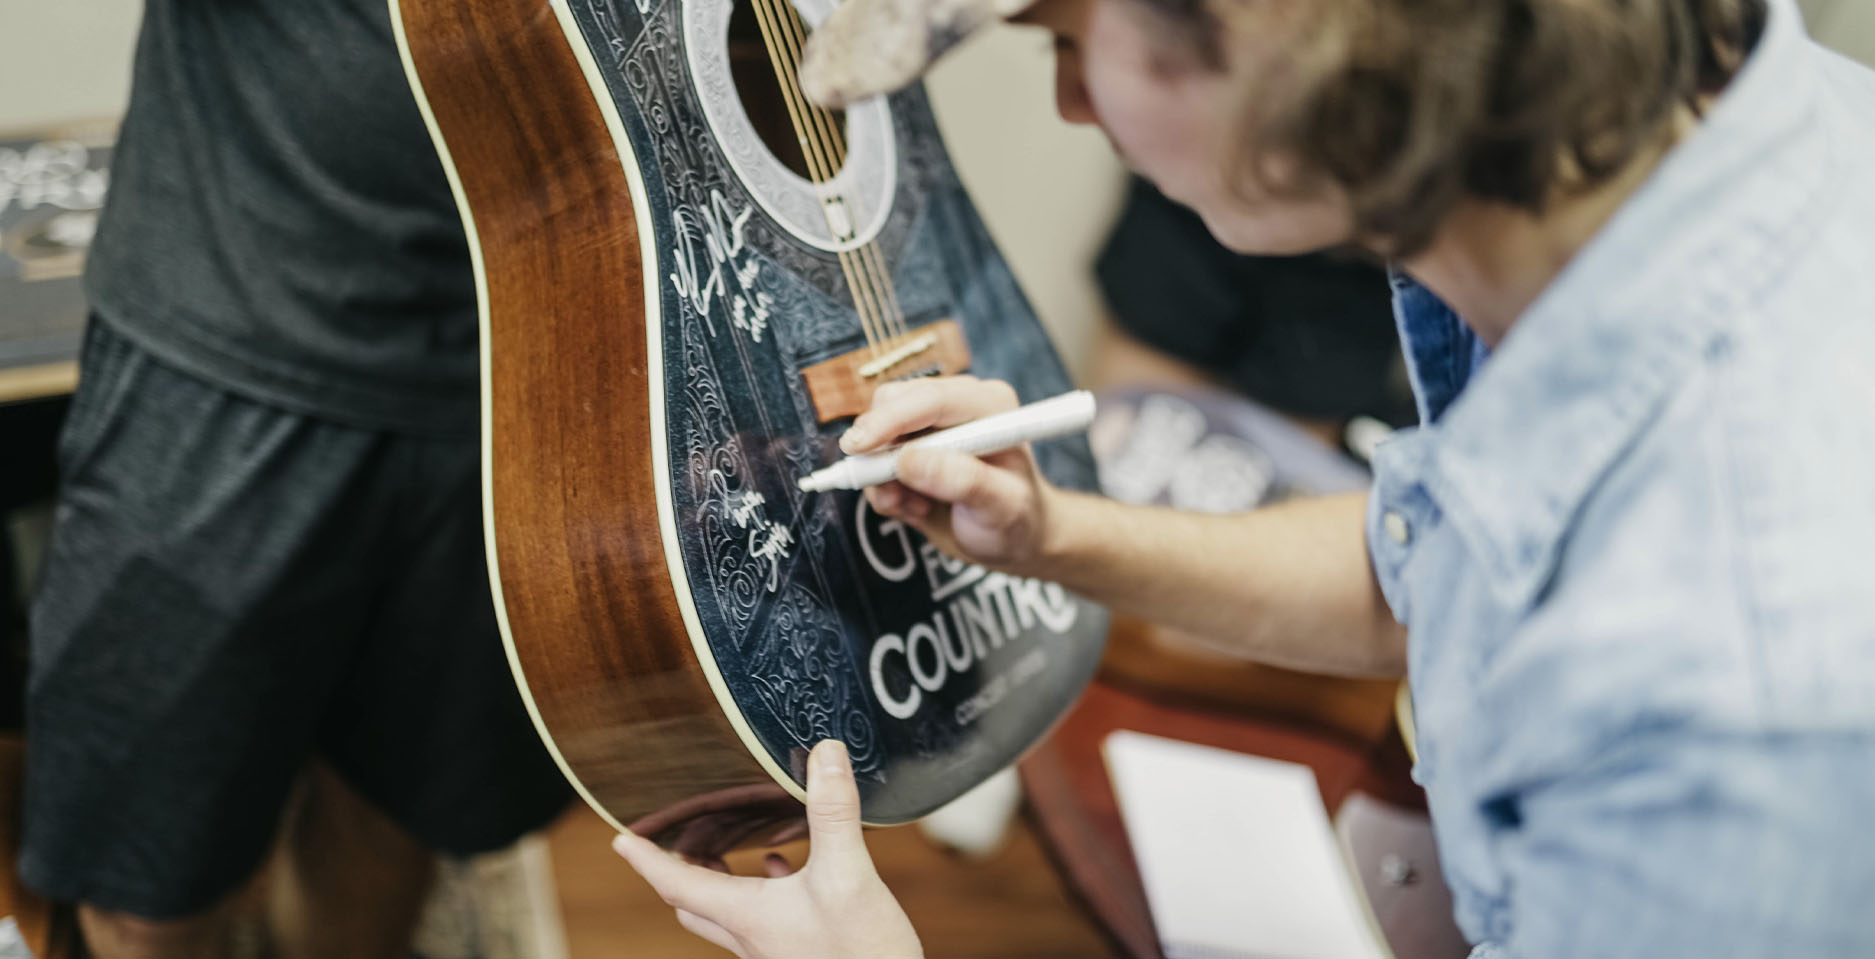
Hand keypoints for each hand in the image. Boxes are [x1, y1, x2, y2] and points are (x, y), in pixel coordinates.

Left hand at [612, 740, 922, 958]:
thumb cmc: (862, 956)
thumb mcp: (847, 877)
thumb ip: (833, 814)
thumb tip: (824, 754)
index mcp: (746, 915)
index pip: (676, 882)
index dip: (646, 858)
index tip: (621, 838)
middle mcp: (751, 936)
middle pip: (693, 902)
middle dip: (677, 870)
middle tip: (670, 841)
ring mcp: (775, 947)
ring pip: (727, 912)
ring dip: (718, 880)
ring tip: (724, 849)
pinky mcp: (803, 950)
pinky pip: (766, 919)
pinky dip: (764, 890)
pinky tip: (786, 871)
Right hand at [844, 376, 1058, 570]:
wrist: (1013, 541)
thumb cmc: (1017, 521)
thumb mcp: (1002, 507)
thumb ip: (962, 480)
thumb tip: (909, 461)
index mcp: (988, 405)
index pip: (931, 398)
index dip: (891, 419)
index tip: (859, 447)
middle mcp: (957, 406)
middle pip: (892, 402)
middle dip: (879, 450)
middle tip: (892, 495)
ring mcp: (930, 425)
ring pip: (875, 432)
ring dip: (881, 477)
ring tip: (915, 508)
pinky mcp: (910, 447)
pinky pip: (873, 460)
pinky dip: (883, 489)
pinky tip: (914, 507)